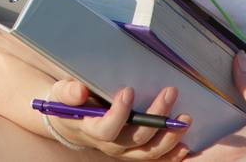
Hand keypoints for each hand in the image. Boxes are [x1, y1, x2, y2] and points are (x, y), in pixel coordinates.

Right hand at [43, 80, 191, 159]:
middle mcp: (110, 145)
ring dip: (169, 136)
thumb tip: (79, 90)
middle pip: (136, 137)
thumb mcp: (61, 93)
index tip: (128, 90)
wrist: (71, 122)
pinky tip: (185, 145)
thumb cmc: (67, 103)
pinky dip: (171, 154)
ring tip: (185, 118)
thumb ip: (67, 92)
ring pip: (149, 151)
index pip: (107, 128)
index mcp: (91, 130)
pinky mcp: (134, 151)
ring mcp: (124, 150)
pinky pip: (154, 158)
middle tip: (169, 92)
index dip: (119, 113)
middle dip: (155, 116)